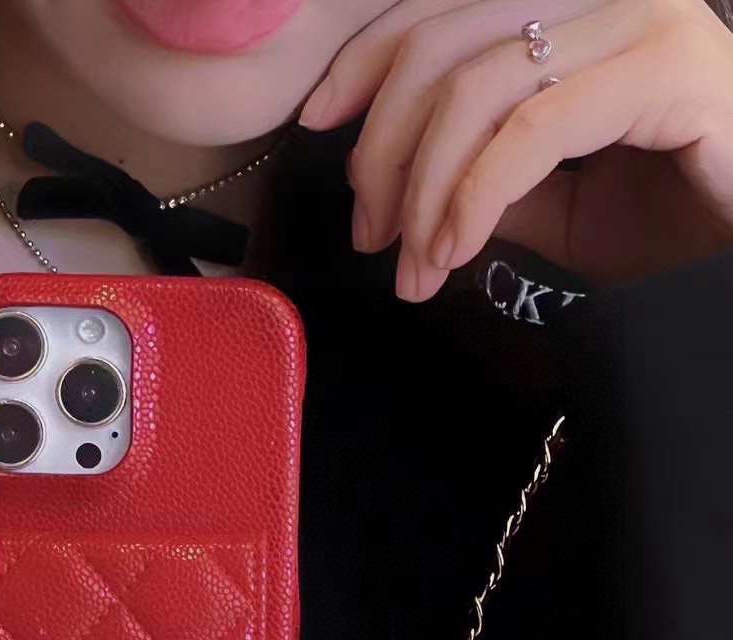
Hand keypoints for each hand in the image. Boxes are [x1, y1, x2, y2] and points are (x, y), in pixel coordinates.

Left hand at [300, 0, 732, 299]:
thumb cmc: (666, 216)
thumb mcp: (549, 203)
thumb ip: (479, 177)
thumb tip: (399, 185)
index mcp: (568, 2)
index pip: (441, 6)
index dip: (365, 58)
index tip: (317, 121)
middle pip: (442, 46)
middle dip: (385, 150)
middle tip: (371, 236)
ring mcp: (639, 19)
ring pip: (477, 88)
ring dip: (426, 192)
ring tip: (413, 268)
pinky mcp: (665, 70)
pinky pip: (533, 130)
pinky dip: (476, 197)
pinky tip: (455, 252)